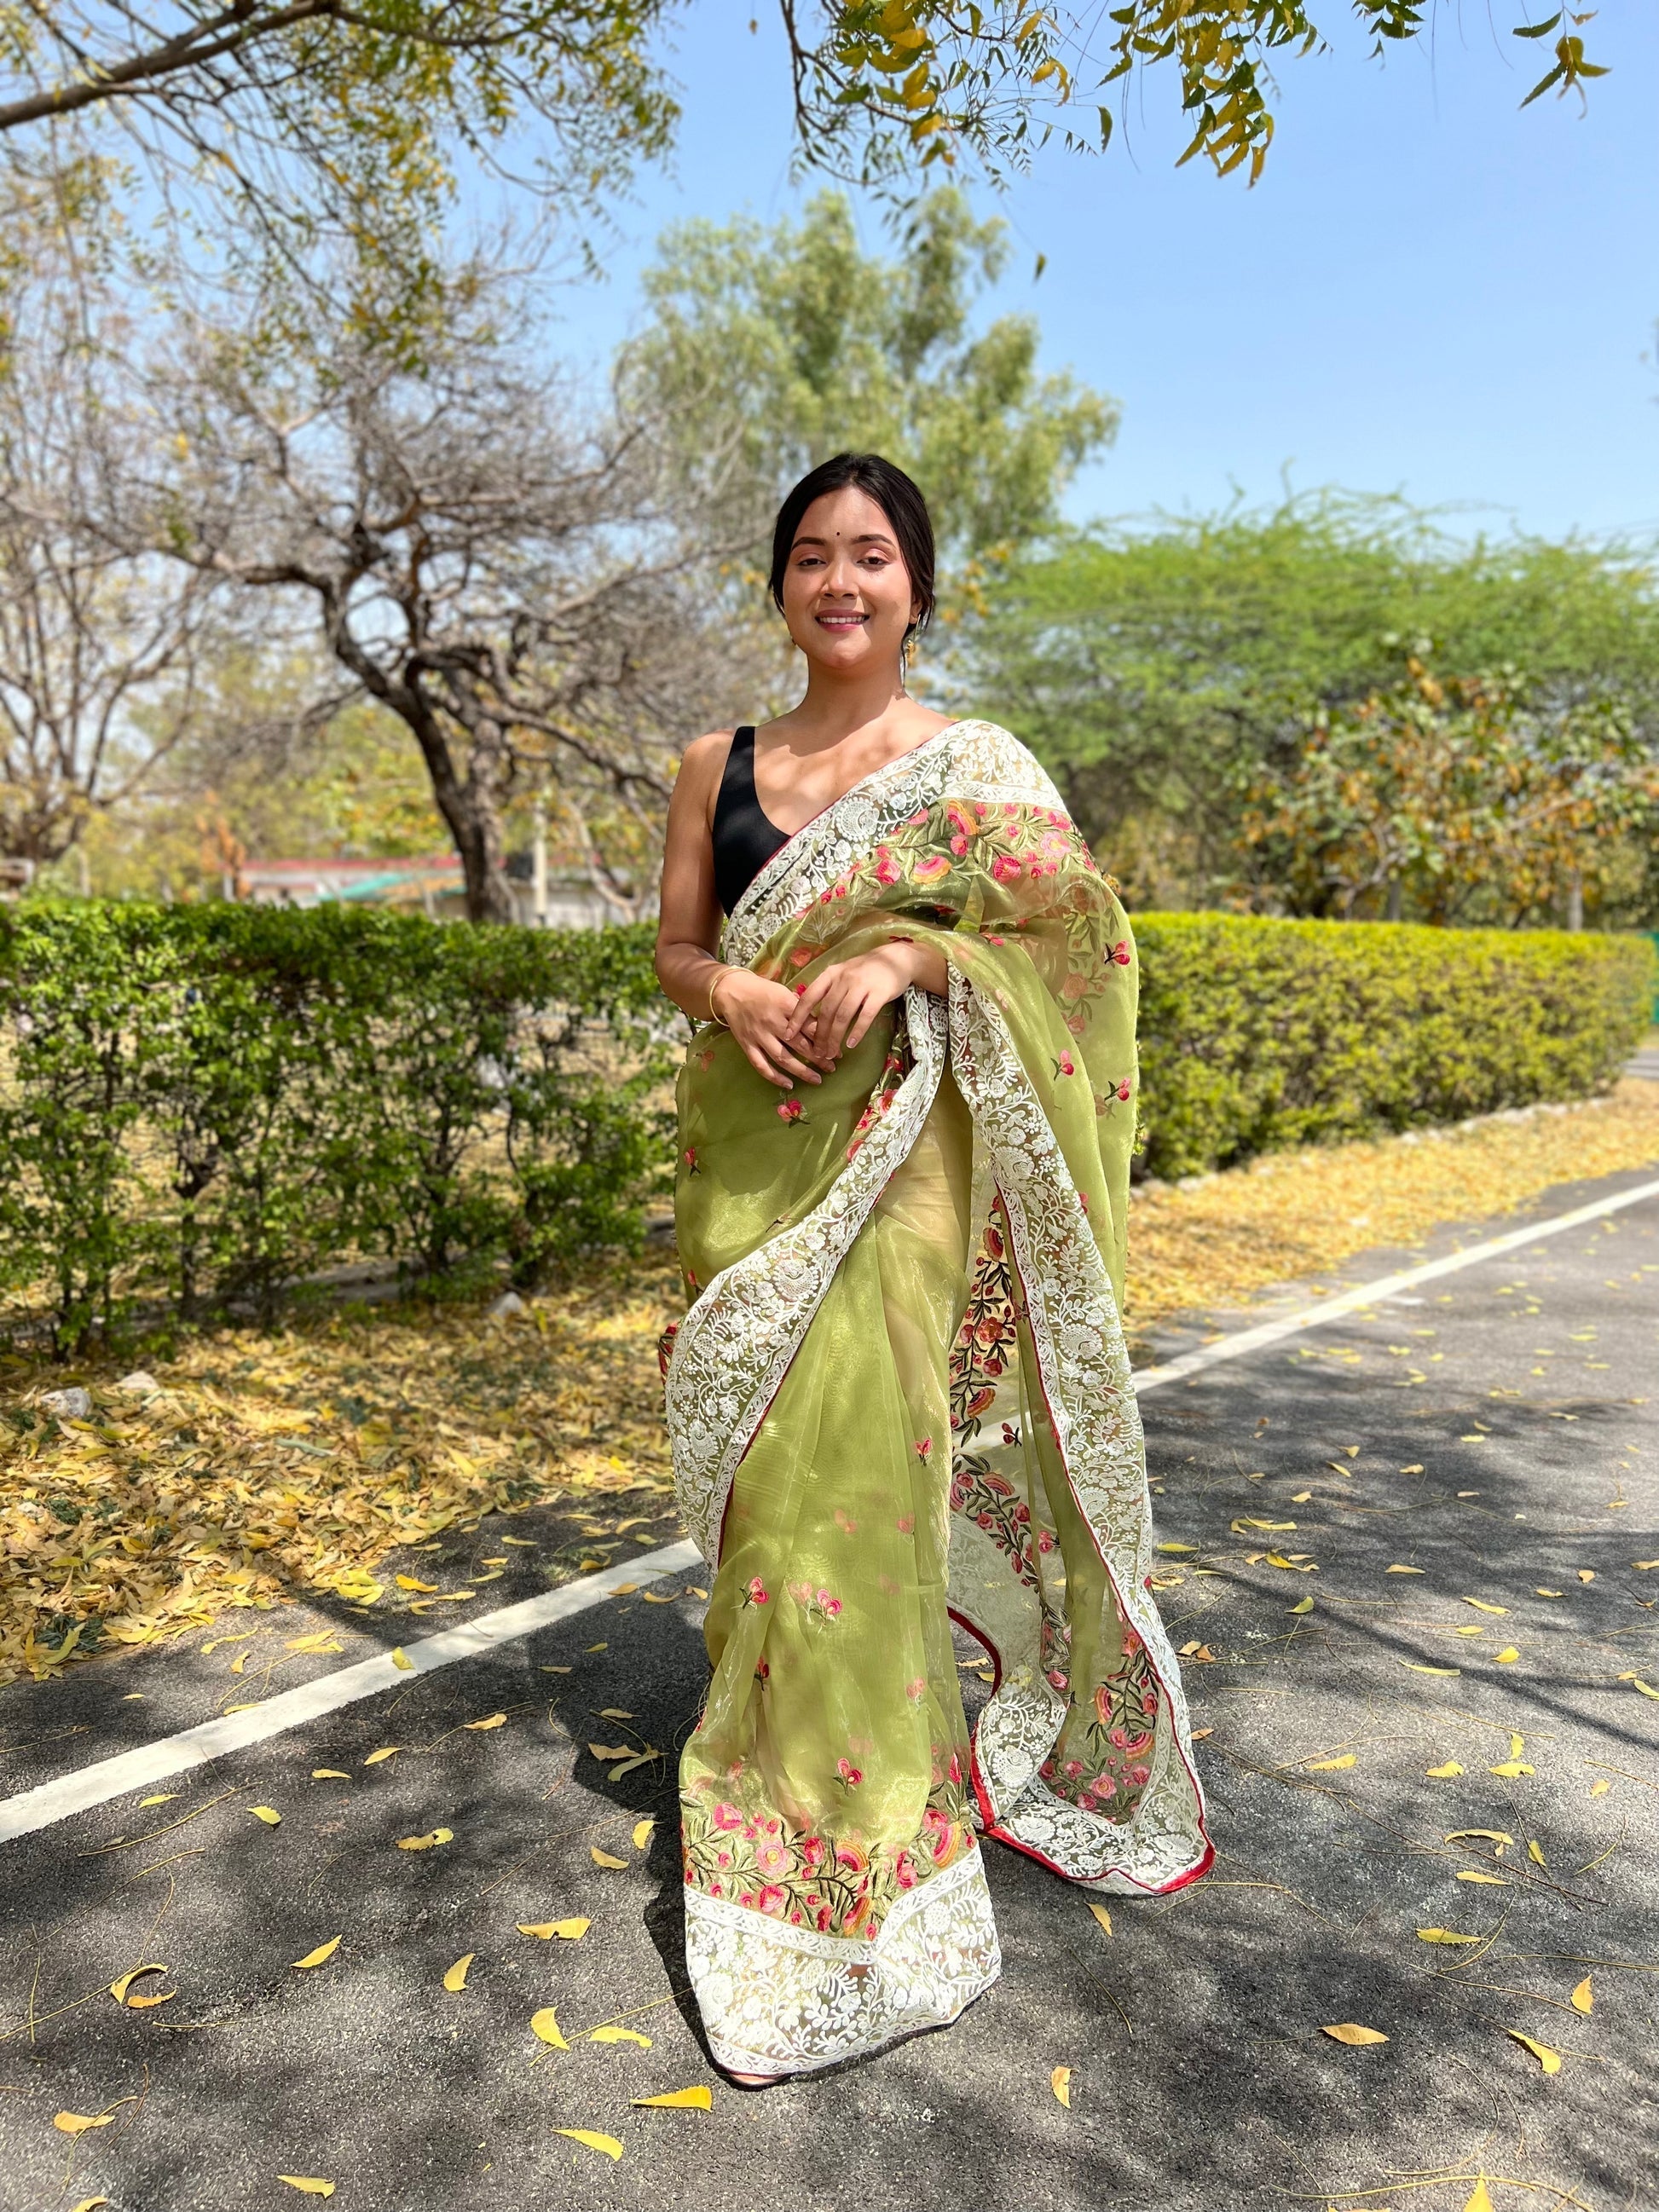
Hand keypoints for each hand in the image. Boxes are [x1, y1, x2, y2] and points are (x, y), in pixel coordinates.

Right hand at [715, 968, 823, 1089]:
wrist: (732, 991)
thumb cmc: (763, 990)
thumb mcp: (784, 992)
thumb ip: (801, 1008)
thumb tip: (822, 1023)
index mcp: (785, 1005)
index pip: (810, 1026)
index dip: (826, 1040)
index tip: (837, 1050)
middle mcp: (772, 1022)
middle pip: (799, 1044)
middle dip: (818, 1058)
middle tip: (831, 1067)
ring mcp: (759, 1035)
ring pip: (782, 1058)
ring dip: (801, 1071)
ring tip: (817, 1079)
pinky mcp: (747, 1045)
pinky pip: (761, 1065)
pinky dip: (775, 1077)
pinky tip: (789, 1084)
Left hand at [782, 943, 932, 1070]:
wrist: (897, 958)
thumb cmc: (866, 970)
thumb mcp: (843, 973)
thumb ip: (828, 989)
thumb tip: (810, 1014)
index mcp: (830, 974)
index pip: (808, 997)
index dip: (797, 1017)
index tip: (788, 1034)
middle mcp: (843, 979)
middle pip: (826, 1011)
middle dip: (819, 1035)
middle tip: (816, 1053)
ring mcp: (862, 985)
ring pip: (843, 1016)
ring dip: (835, 1037)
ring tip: (831, 1053)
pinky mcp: (879, 993)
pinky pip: (865, 1016)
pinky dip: (857, 1032)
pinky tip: (851, 1044)